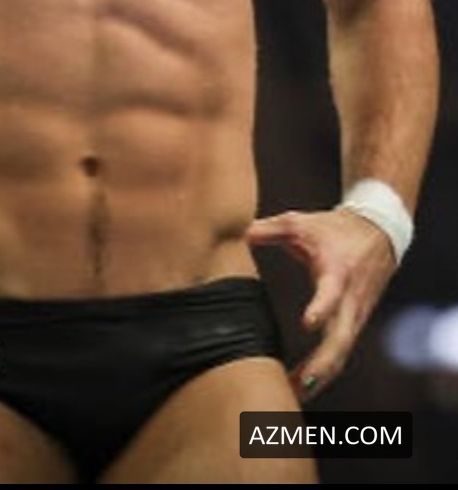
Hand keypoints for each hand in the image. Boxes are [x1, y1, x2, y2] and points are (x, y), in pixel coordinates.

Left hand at [246, 207, 395, 401]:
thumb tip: (239, 233)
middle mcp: (350, 300)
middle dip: (321, 365)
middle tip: (298, 386)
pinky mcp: (353, 324)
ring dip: (320, 377)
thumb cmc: (333, 229)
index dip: (321, 309)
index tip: (307, 323)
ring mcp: (355, 316)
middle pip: (341, 340)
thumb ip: (269, 230)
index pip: (331, 294)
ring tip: (291, 395)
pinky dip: (324, 372)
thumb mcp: (301, 223)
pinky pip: (340, 353)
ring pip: (342, 354)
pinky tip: (301, 387)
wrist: (378, 232)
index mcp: (337, 273)